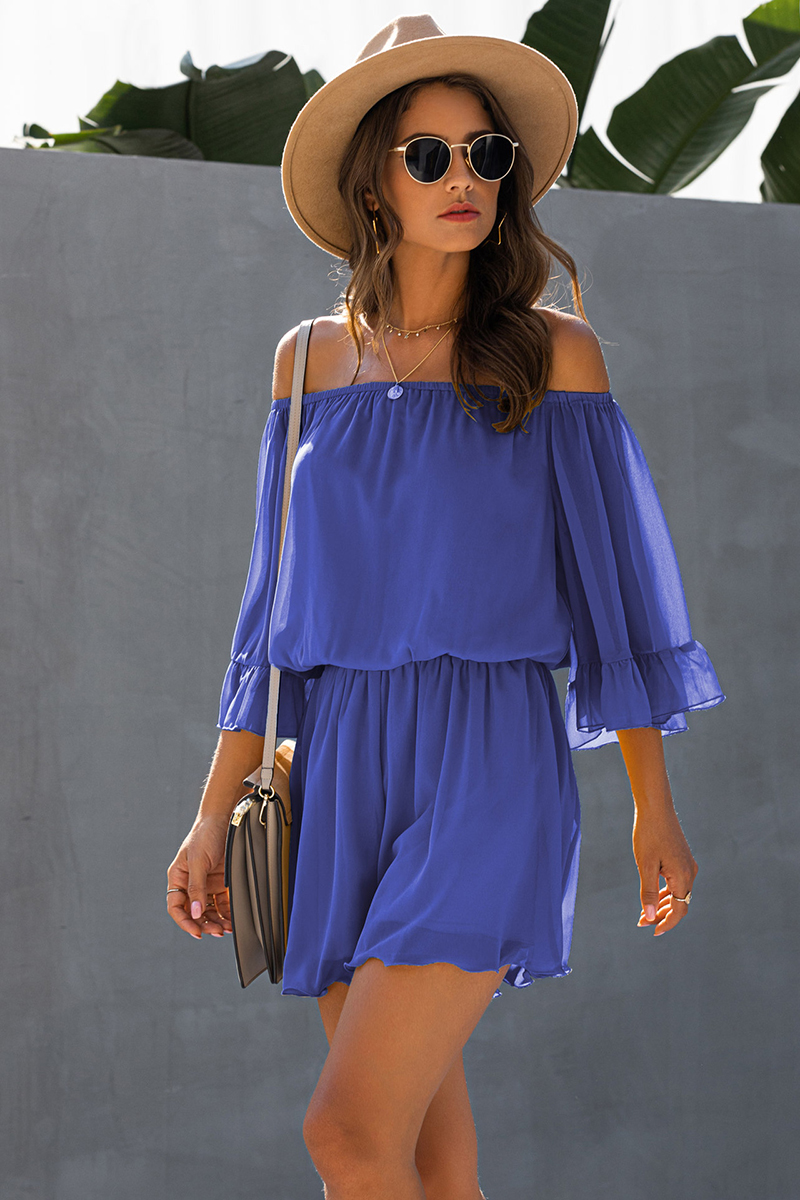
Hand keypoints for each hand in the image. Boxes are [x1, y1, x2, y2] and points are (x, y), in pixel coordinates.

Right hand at [166, 815, 232, 939]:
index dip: (185, 922)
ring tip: (227, 929)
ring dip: (216, 921)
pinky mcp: (221, 882)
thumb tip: (195, 912)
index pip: (176, 907)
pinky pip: (222, 903)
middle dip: (204, 924)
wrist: (225, 817)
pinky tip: (233, 919)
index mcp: (178, 878)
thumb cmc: (205, 834)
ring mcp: (206, 883)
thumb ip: (196, 887)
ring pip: (209, 910)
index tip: (197, 932)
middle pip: (194, 912)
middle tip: (217, 932)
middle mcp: (191, 883)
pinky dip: (227, 913)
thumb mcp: (198, 860)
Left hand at [632, 803, 697, 936]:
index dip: (666, 923)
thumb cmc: (648, 834)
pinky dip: (665, 892)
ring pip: (678, 893)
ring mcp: (687, 864)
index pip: (679, 910)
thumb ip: (647, 892)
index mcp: (682, 876)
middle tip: (641, 922)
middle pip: (679, 903)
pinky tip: (653, 896)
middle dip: (661, 915)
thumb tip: (650, 916)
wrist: (655, 807)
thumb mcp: (645, 865)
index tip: (652, 932)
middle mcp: (689, 872)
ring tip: (644, 912)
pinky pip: (677, 882)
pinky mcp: (682, 858)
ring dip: (662, 904)